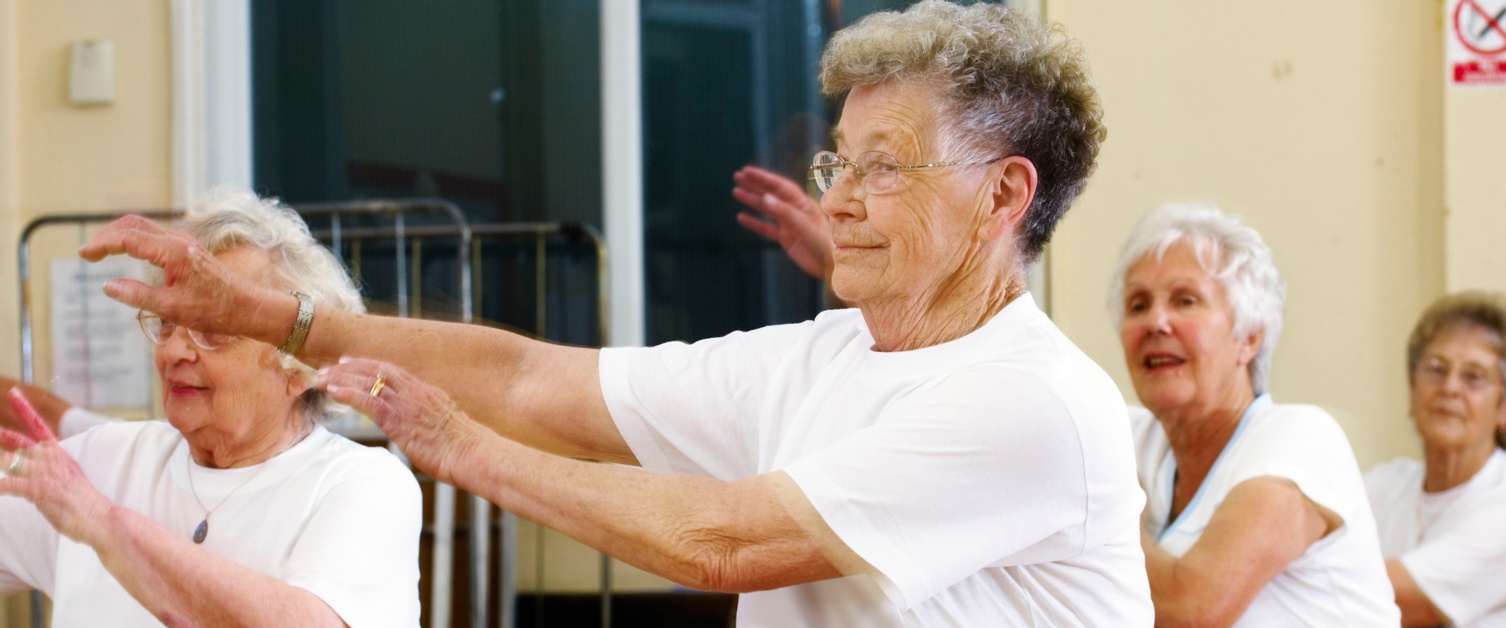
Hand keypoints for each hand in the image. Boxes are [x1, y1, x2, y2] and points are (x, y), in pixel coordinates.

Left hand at [0, 389, 111, 543]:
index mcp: (59, 455)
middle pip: (19, 440)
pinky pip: (10, 484)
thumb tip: (33, 469)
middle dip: (1, 434)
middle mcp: (51, 460)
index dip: (24, 409)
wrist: (101, 517)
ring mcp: (45, 474)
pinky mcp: (40, 490)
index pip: (39, 425)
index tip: (13, 393)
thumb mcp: (70, 478)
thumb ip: (51, 470)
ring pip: (9, 461)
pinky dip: (0, 486)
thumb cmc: (85, 503)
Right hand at [76, 215, 274, 335]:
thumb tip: (107, 286)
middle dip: (107, 235)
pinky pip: (156, 236)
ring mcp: (185, 244)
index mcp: (173, 252)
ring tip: (101, 251)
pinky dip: (135, 239)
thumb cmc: (215, 310)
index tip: (83, 254)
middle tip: (88, 252)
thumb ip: (137, 295)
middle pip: (134, 225)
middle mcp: (179, 241)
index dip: (102, 244)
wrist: (249, 307)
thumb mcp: (172, 308)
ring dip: (120, 235)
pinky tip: (128, 252)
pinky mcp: (189, 251)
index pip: (128, 238)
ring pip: (145, 228)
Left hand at [318, 358, 490, 485]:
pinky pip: (369, 401)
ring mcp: (408, 403)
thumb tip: (422, 431)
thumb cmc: (465, 449)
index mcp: (427, 393)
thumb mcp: (446, 429)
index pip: (393, 371)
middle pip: (377, 370)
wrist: (475, 455)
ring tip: (322, 378)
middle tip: (329, 367)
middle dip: (351, 367)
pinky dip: (349, 393)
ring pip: (369, 381)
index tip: (350, 362)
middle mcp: (416, 392)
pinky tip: (334, 391)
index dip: (369, 365)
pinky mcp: (400, 419)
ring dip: (342, 378)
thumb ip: (429, 423)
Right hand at [733, 166, 831, 280]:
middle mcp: (795, 211)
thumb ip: (784, 212)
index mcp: (802, 203)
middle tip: (738, 176)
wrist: (832, 266)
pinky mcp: (787, 239)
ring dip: (752, 200)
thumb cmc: (824, 244)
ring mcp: (790, 224)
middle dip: (755, 184)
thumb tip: (766, 198)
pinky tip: (741, 218)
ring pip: (767, 209)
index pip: (780, 186)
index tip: (747, 171)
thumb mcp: (803, 226)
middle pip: (772, 193)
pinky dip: (754, 223)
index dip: (763, 178)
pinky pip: (767, 228)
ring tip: (736, 192)